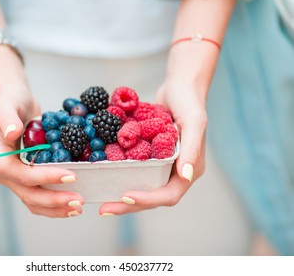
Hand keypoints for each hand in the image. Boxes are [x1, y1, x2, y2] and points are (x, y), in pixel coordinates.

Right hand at [0, 85, 83, 217]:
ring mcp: (15, 179)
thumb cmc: (10, 101)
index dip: (47, 178)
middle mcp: (5, 174)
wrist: (12, 102)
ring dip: (56, 208)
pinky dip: (54, 203)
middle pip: (29, 195)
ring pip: (34, 202)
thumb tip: (12, 132)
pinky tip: (71, 204)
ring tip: (78, 207)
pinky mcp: (26, 179)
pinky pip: (39, 196)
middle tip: (80, 201)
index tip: (72, 176)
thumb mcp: (7, 105)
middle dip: (55, 200)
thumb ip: (8, 118)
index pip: (24, 175)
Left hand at [99, 81, 206, 214]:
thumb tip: (186, 176)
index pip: (169, 194)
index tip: (125, 196)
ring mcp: (162, 165)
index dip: (148, 199)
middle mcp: (176, 172)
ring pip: (141, 186)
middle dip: (128, 204)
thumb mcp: (194, 121)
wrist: (179, 87)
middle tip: (104, 209)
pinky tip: (103, 178)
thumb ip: (191, 148)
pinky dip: (121, 177)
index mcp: (189, 169)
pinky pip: (135, 172)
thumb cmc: (190, 101)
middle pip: (152, 196)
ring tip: (101, 201)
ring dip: (122, 195)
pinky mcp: (150, 157)